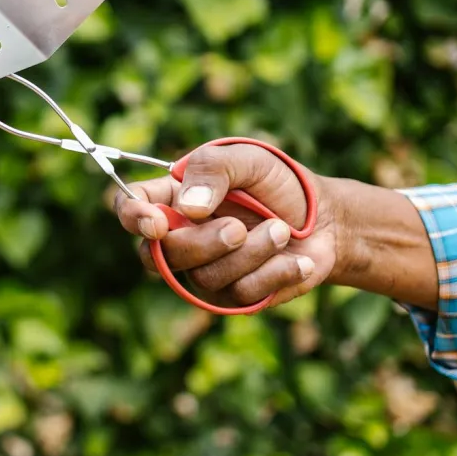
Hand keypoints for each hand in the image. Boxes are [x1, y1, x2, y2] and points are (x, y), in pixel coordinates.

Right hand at [113, 142, 340, 308]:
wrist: (327, 221)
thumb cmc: (279, 183)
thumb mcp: (249, 159)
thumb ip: (213, 169)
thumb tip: (188, 209)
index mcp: (172, 198)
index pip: (128, 208)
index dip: (132, 217)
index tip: (156, 223)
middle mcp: (179, 237)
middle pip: (158, 256)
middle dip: (202, 243)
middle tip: (239, 228)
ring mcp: (202, 269)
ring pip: (203, 277)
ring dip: (251, 253)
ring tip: (283, 231)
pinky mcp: (232, 296)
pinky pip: (239, 295)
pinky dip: (274, 272)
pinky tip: (296, 259)